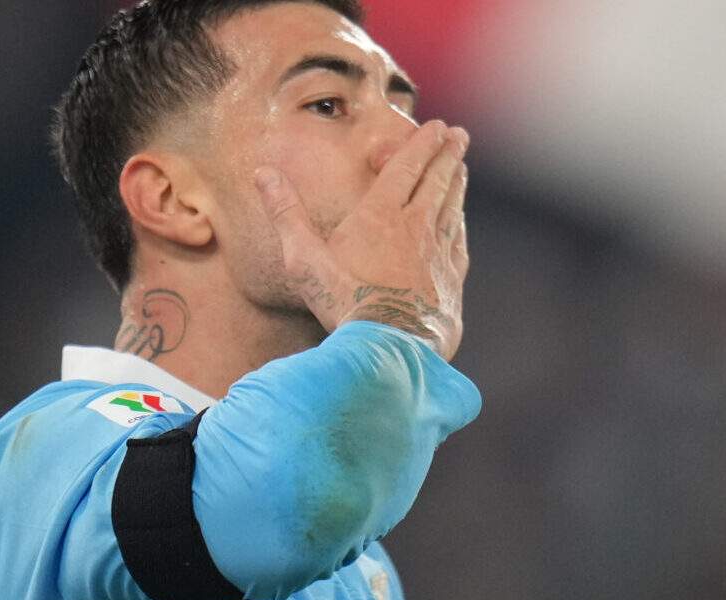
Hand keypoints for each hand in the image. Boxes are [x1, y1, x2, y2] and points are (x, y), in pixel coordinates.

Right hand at [255, 120, 469, 360]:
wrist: (391, 347)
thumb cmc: (343, 302)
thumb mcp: (304, 258)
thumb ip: (285, 213)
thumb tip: (263, 172)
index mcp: (381, 215)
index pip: (407, 168)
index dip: (422, 144)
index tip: (437, 126)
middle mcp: (416, 227)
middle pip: (437, 181)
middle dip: (448, 154)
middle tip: (459, 135)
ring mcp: (437, 254)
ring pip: (451, 208)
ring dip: (457, 183)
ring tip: (462, 167)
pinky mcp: (450, 281)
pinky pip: (458, 243)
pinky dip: (460, 225)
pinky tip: (460, 222)